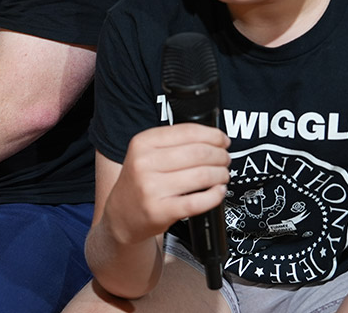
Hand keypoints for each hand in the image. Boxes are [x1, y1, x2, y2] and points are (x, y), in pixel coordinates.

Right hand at [101, 124, 229, 246]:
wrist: (122, 215)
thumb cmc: (139, 182)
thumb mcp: (145, 154)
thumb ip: (173, 143)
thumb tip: (213, 138)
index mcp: (142, 143)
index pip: (187, 131)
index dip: (213, 135)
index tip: (223, 140)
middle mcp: (144, 163)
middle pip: (198, 153)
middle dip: (220, 155)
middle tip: (225, 159)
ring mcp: (151, 188)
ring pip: (201, 176)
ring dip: (220, 174)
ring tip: (223, 175)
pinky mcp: (160, 211)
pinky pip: (198, 201)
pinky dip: (215, 195)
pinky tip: (219, 191)